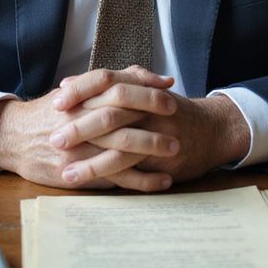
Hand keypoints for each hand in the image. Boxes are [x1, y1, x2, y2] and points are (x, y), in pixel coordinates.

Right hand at [0, 67, 178, 190]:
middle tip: (178, 118)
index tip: (168, 90)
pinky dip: (142, 180)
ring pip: (119, 147)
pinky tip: (162, 180)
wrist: (12, 138)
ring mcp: (78, 148)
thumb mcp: (74, 91)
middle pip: (120, 114)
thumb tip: (148, 75)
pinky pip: (115, 178)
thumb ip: (109, 83)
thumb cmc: (51, 113)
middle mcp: (78, 119)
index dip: (144, 87)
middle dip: (151, 115)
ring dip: (150, 148)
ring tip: (176, 149)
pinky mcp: (78, 172)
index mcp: (79, 96)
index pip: (115, 85)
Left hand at [69, 91, 251, 184]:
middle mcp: (148, 107)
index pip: (105, 80)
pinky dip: (115, 177)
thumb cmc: (169, 109)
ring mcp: (157, 133)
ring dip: (91, 162)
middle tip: (53, 139)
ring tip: (66, 172)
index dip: (80, 90)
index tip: (56, 101)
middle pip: (110, 113)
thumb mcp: (142, 88)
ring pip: (121, 146)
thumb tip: (68, 84)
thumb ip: (104, 86)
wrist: (213, 128)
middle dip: (79, 128)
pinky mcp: (164, 159)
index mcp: (139, 87)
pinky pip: (137, 169)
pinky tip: (97, 187)